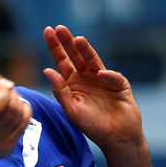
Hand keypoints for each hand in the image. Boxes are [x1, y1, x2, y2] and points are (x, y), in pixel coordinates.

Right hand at [0, 69, 31, 162]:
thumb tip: (7, 84)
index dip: (3, 93)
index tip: (0, 87)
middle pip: (10, 110)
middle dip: (12, 95)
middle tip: (7, 91)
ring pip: (18, 115)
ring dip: (18, 101)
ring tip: (10, 98)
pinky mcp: (8, 147)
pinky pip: (24, 123)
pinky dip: (24, 110)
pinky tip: (18, 107)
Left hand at [43, 26, 143, 149]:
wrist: (116, 138)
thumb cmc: (92, 125)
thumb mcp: (71, 109)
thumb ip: (60, 90)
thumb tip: (47, 70)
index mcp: (73, 82)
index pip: (62, 60)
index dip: (55, 46)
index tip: (48, 31)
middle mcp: (86, 77)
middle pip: (76, 55)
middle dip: (68, 42)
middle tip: (60, 28)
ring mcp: (103, 79)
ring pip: (93, 60)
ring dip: (86, 50)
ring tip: (78, 40)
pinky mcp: (119, 84)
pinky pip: (113, 77)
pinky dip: (107, 75)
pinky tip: (99, 74)